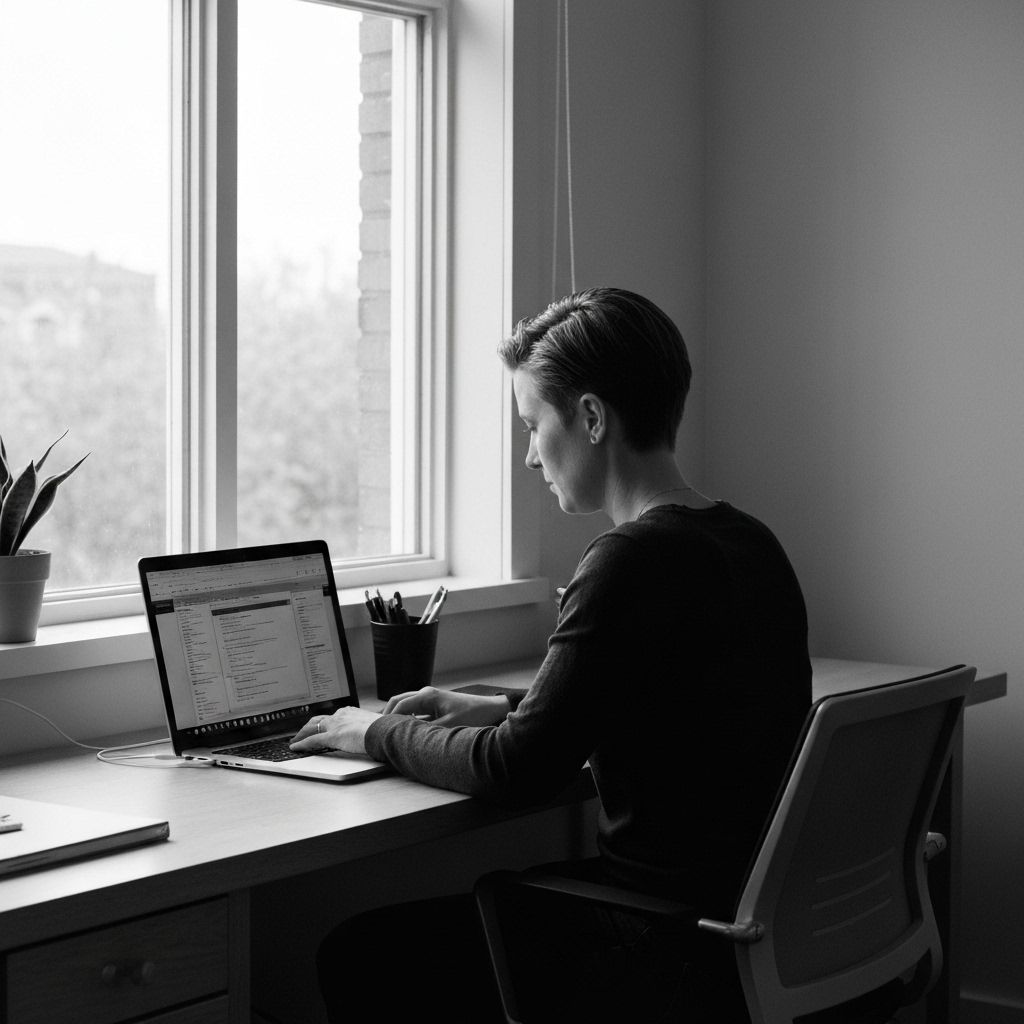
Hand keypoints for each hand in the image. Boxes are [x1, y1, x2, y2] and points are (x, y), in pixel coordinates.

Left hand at [290, 706, 381, 755]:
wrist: (382, 731)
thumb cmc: (383, 729)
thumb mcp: (374, 725)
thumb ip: (368, 728)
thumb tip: (374, 733)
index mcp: (351, 712)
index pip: (333, 716)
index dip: (324, 722)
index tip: (322, 725)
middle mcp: (340, 715)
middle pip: (319, 719)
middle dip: (309, 726)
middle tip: (302, 732)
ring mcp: (335, 725)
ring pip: (313, 728)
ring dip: (302, 734)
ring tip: (296, 740)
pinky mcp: (331, 736)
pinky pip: (312, 740)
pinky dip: (302, 744)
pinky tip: (295, 747)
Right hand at [383, 686, 509, 727]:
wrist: (489, 709)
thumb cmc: (472, 715)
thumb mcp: (450, 726)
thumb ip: (427, 730)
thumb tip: (409, 736)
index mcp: (427, 696)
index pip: (400, 705)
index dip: (388, 718)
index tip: (380, 731)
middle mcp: (426, 694)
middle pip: (398, 700)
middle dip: (387, 714)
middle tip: (378, 730)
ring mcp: (429, 698)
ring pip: (405, 703)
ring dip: (396, 715)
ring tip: (388, 730)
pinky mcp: (434, 704)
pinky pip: (413, 708)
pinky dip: (405, 716)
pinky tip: (404, 729)